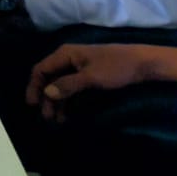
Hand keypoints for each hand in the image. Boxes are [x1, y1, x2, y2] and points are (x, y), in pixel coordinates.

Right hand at [25, 44, 163, 121]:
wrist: (143, 64)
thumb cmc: (116, 67)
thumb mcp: (91, 77)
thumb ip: (68, 85)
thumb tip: (47, 93)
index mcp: (65, 55)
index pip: (41, 70)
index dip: (34, 87)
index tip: (33, 105)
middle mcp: (67, 60)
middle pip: (49, 79)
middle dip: (46, 98)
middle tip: (47, 118)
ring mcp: (77, 68)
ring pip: (60, 86)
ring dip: (57, 102)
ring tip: (58, 120)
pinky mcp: (87, 77)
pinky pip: (71, 89)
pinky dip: (68, 101)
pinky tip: (67, 114)